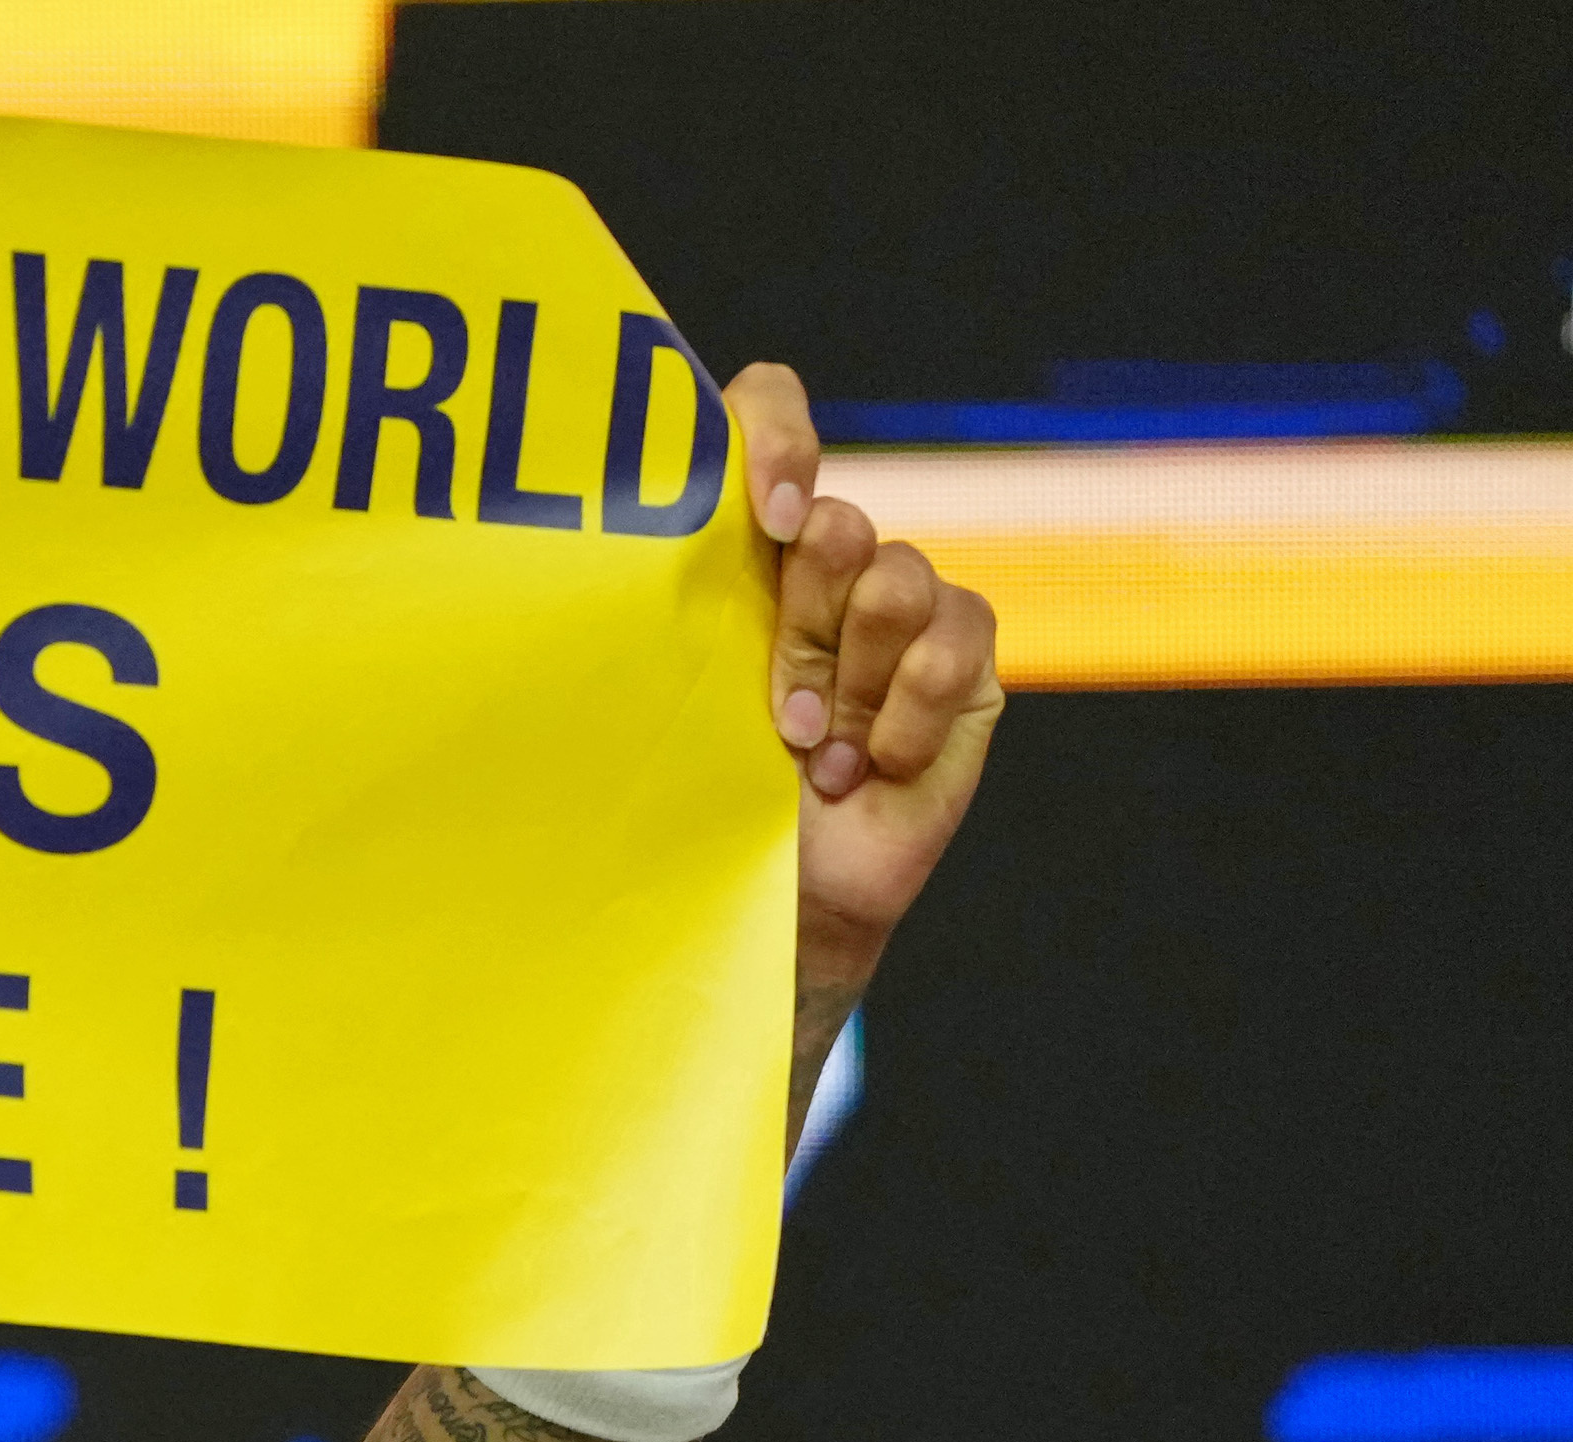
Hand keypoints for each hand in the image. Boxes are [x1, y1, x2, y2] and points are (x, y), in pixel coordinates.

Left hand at [721, 361, 1004, 1019]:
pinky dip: (905, 717)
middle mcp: (825, 562)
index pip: (768, 412)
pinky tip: (869, 764)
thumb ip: (661, 606)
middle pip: (835, 523)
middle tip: (775, 711)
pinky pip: (952, 645)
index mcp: (742, 546)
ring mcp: (900, 607)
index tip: (767, 511)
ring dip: (848, 682)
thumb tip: (609, 534)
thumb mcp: (662, 693)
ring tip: (815, 750)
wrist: (775, 898)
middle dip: (799, 625)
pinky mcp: (963, 659)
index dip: (777, 435)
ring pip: (895, 580)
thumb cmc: (701, 798)